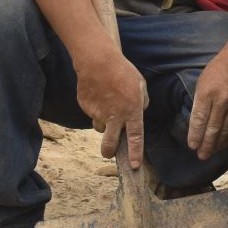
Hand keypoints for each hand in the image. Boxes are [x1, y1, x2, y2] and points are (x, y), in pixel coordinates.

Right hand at [77, 48, 146, 168]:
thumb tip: (138, 112)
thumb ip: (142, 103)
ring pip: (100, 126)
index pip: (135, 138)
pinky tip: (99, 94)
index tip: (134, 166)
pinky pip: (92, 113)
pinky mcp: (86, 107)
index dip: (135, 153)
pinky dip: (96, 108)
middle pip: (110, 143)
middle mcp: (114, 116)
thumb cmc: (122, 71)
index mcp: (132, 112)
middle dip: (109, 151)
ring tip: (107, 104)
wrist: (98, 61)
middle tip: (109, 153)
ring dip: (104, 122)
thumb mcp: (140, 85)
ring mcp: (98, 113)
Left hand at [188, 49, 227, 159]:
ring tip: (211, 153)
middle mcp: (220, 99)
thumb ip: (199, 101)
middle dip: (206, 143)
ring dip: (217, 143)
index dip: (195, 133)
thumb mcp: (201, 82)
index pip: (199, 118)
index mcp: (206, 93)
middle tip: (201, 155)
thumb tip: (197, 120)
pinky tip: (223, 144)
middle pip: (212, 127)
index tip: (192, 145)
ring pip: (224, 128)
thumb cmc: (216, 70)